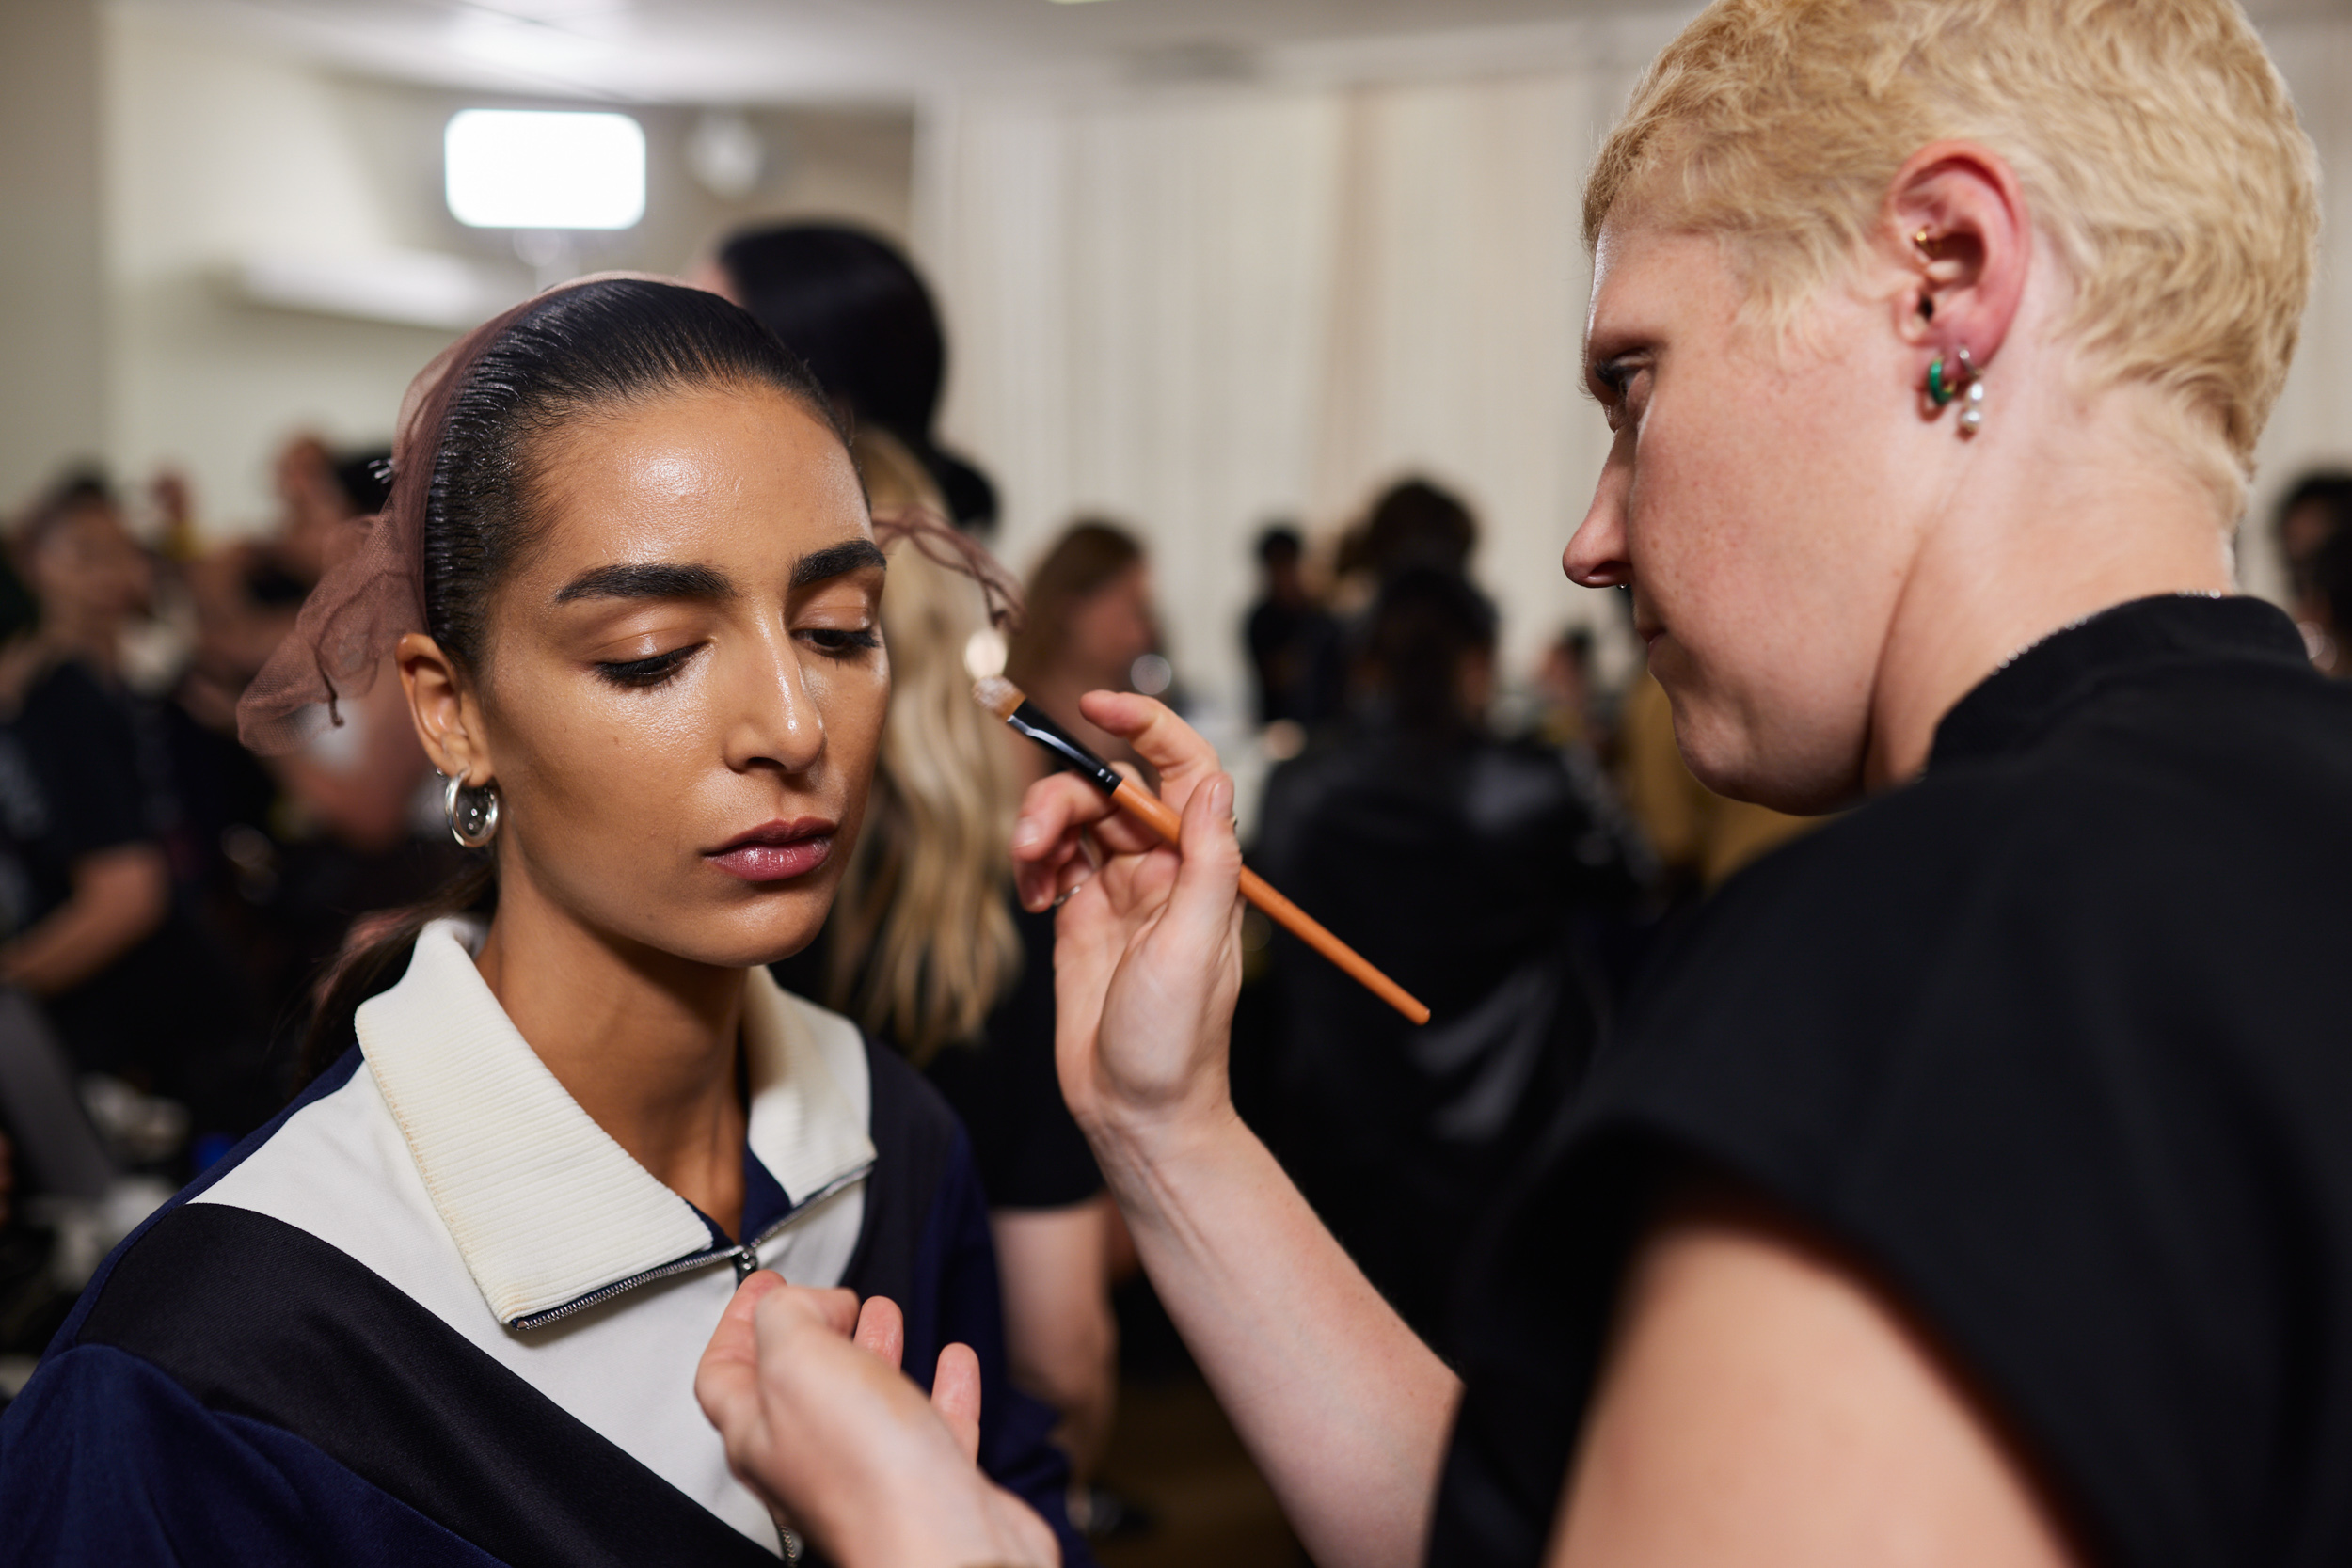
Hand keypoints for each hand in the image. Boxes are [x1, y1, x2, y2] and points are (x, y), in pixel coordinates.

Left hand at [696, 1273, 1057, 1567]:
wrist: (943, 1549)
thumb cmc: (867, 1476)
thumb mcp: (797, 1361)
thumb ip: (784, 1318)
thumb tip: (796, 1303)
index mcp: (759, 1436)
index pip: (723, 1373)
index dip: (737, 1320)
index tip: (762, 1284)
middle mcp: (811, 1461)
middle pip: (796, 1387)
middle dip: (813, 1331)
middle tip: (826, 1299)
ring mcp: (874, 1476)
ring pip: (867, 1403)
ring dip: (874, 1351)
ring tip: (883, 1316)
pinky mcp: (934, 1486)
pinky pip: (935, 1427)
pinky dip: (944, 1388)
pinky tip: (953, 1364)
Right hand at [1009, 693, 1245, 1148]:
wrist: (1136, 1111)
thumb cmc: (1176, 1040)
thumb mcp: (1195, 945)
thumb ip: (1207, 860)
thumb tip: (1212, 780)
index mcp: (1202, 866)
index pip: (1182, 768)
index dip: (1146, 725)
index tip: (1096, 705)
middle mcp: (1164, 868)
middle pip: (1110, 789)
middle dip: (1064, 795)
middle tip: (1032, 838)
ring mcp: (1120, 890)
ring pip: (1076, 820)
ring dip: (1041, 828)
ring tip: (1026, 872)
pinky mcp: (1082, 916)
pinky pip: (1053, 860)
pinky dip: (1034, 864)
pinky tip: (1031, 897)